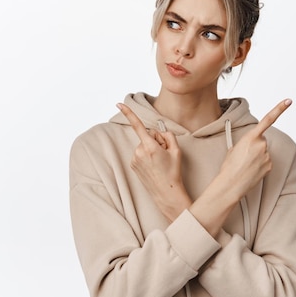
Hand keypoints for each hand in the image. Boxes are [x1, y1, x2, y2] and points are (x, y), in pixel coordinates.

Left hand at [117, 103, 191, 220]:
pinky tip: (153, 166)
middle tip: (164, 154)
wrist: (166, 193)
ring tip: (159, 162)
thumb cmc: (173, 172)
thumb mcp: (176, 150)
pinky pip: (140, 153)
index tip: (118, 103)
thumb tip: (158, 133)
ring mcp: (134, 159)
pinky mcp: (132, 165)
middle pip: (147, 135)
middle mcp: (139, 152)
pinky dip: (147, 156)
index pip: (138, 125)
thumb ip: (167, 135)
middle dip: (156, 141)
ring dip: (151, 149)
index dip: (128, 113)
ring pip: (144, 145)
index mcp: (149, 147)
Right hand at [218, 99, 291, 201]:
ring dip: (257, 156)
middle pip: (262, 140)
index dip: (279, 109)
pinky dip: (260, 165)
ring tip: (245, 165)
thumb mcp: (234, 148)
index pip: (268, 119)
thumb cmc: (229, 166)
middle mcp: (262, 144)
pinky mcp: (269, 165)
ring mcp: (267, 156)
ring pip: (263, 152)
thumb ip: (246, 142)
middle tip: (244, 156)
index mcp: (251, 137)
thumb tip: (251, 145)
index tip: (288, 101)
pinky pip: (265, 162)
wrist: (231, 184)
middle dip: (255, 146)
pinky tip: (251, 170)